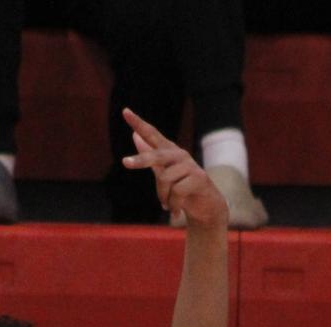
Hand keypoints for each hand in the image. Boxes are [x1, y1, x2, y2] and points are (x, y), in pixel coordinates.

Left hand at [121, 108, 225, 229]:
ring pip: (165, 180)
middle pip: (156, 155)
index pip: (151, 134)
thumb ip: (150, 155)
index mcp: (168, 152)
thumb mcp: (163, 172)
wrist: (206, 207)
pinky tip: (175, 211)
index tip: (125, 111)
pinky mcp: (199, 177)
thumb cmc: (182, 189)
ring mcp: (190, 165)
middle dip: (141, 160)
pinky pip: (176, 192)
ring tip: (168, 205)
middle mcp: (179, 154)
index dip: (138, 123)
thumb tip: (135, 135)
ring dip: (163, 197)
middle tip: (125, 162)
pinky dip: (173, 205)